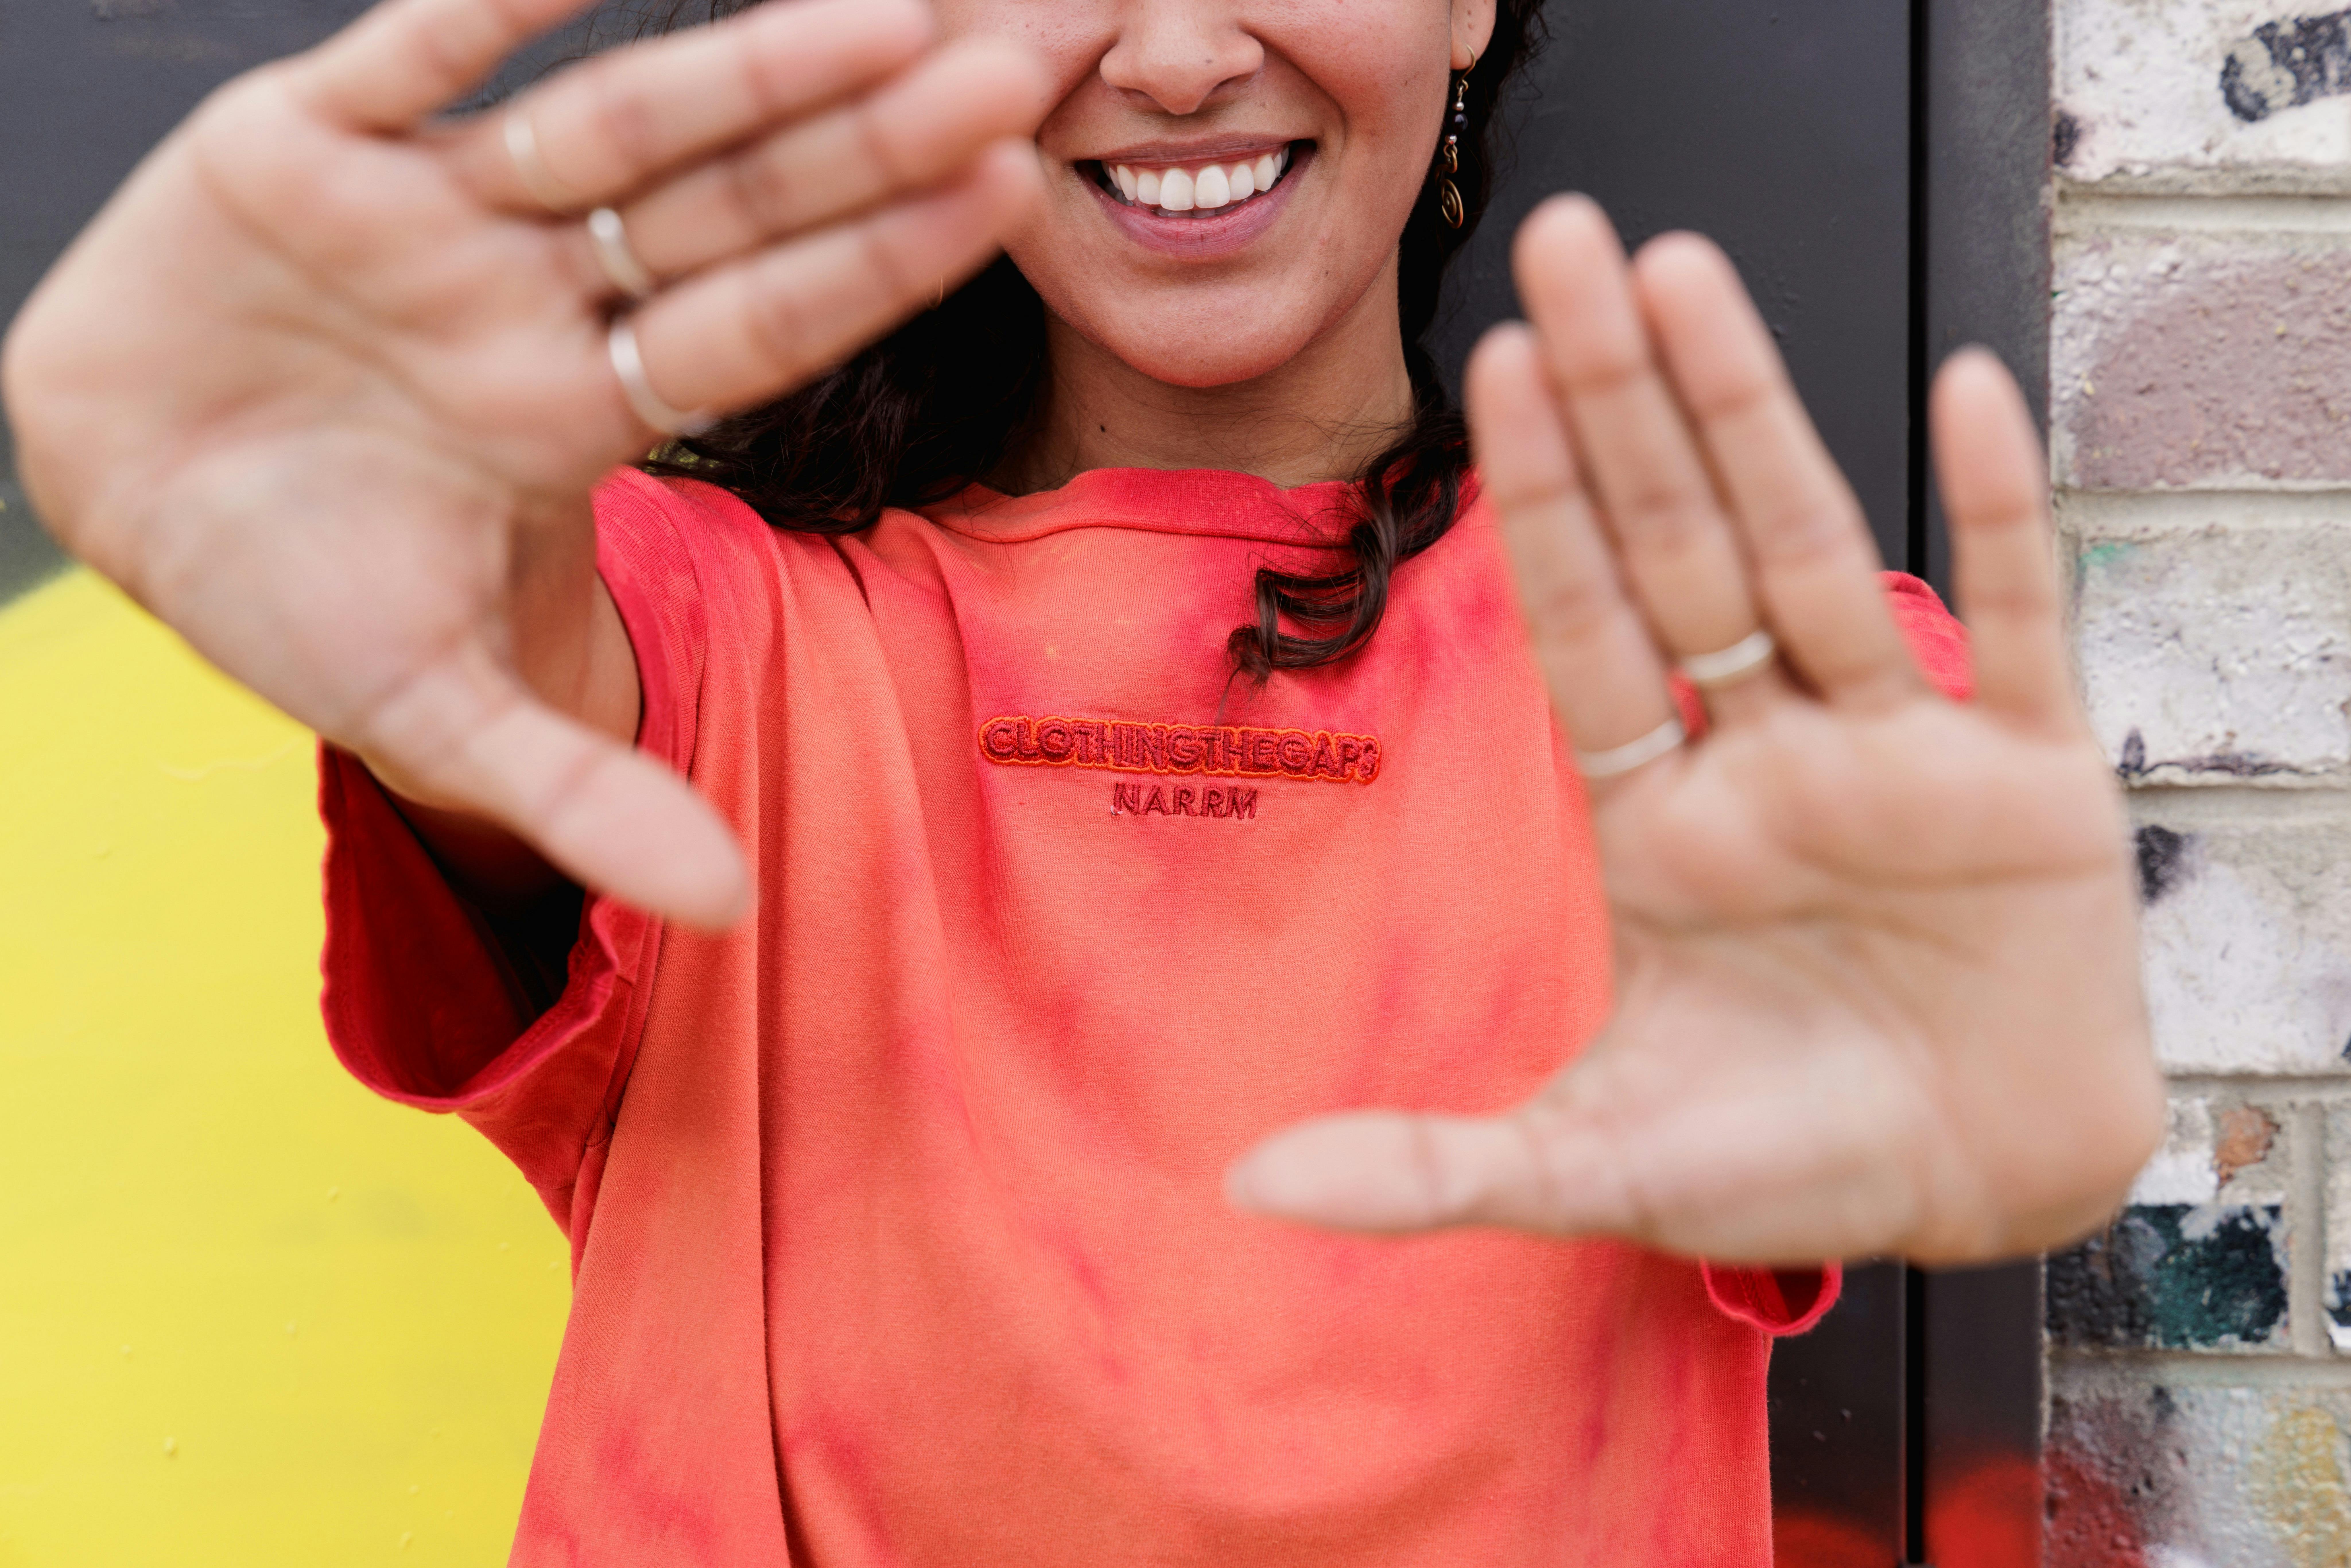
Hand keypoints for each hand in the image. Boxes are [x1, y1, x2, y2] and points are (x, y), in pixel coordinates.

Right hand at [1, 0, 1048, 927]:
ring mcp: (433, 213)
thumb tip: (730, 913)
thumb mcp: (440, 712)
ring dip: (739, 66)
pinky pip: (411, 55)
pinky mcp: (307, 148)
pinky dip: (489, 2)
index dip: (880, 263)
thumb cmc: (298, 604)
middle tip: (1005, 72)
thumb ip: (586, 797)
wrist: (132, 509)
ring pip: (612, 123)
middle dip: (860, 144)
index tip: (1001, 196)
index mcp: (577, 409)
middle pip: (733, 208)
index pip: (767, 322)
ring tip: (881, 13)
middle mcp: (535, 294)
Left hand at [1227, 196, 2161, 1266]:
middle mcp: (1773, 759)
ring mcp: (1904, 756)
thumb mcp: (1595, 1170)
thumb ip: (1429, 1168)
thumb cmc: (1789, 1169)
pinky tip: (1962, 391)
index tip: (1485, 371)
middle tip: (1564, 250)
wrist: (1977, 1192)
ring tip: (1684, 273)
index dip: (1537, 501)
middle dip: (1619, 403)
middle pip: (1678, 547)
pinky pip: (2022, 621)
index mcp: (1667, 822)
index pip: (1586, 622)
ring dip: (1753, 411)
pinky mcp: (2033, 784)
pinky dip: (2002, 511)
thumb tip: (1247, 1190)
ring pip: (1814, 549)